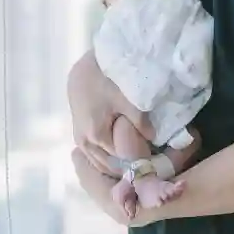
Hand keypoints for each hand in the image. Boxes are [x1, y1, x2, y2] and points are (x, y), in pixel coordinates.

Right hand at [68, 51, 154, 175]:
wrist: (86, 64)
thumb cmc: (108, 79)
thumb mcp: (128, 100)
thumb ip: (141, 122)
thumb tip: (153, 140)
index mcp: (97, 137)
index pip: (120, 161)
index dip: (137, 163)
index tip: (154, 164)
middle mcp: (84, 142)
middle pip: (107, 165)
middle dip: (126, 168)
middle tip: (147, 166)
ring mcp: (79, 137)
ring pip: (98, 160)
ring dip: (115, 163)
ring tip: (135, 161)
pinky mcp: (78, 129)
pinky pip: (93, 152)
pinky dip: (106, 155)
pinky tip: (120, 153)